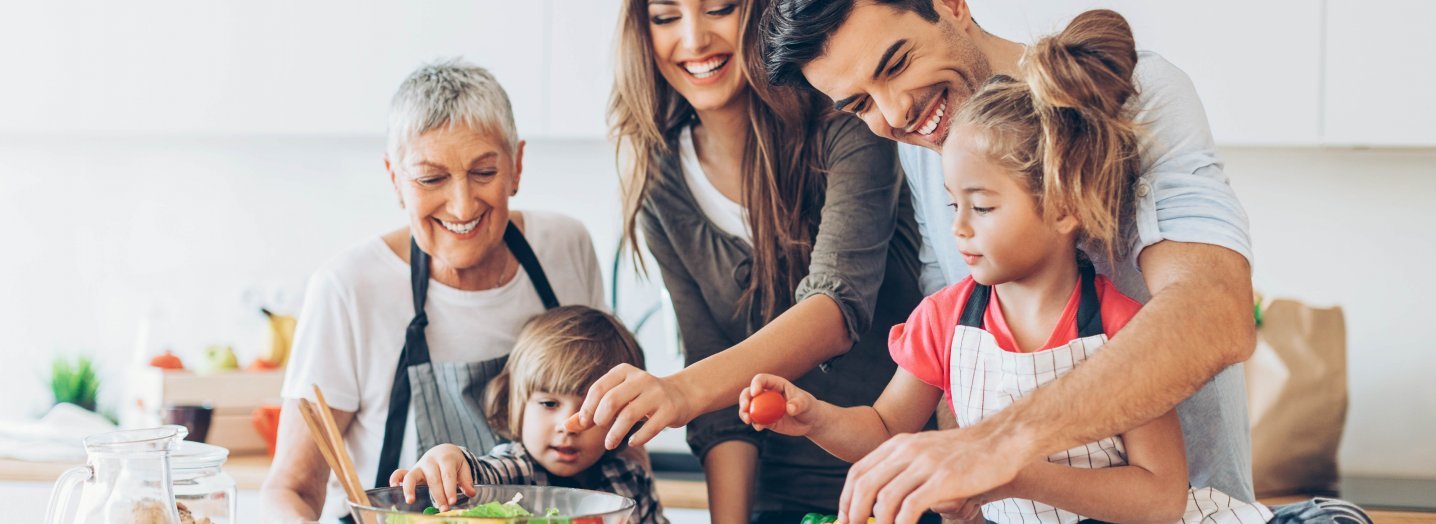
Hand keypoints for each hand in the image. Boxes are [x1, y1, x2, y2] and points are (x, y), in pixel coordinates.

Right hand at [388, 444, 474, 510]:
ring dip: (410, 488)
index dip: (450, 489)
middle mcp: (430, 461)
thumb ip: (466, 480)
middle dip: (438, 495)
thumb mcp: (463, 468)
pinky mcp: (410, 471)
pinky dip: (395, 479)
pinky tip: (394, 487)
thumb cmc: (454, 463)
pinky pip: (400, 473)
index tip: (452, 502)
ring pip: (412, 476)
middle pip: (433, 479)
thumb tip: (471, 493)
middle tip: (444, 509)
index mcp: (446, 459)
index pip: (448, 476)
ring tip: (410, 501)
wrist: (444, 451)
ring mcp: (418, 466)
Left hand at [567, 363, 693, 448]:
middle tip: (600, 432)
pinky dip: (638, 437)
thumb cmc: (642, 397)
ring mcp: (657, 394)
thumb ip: (591, 411)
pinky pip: (651, 426)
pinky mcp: (669, 410)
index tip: (584, 424)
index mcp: (624, 372)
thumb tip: (565, 426)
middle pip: (612, 400)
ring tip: (610, 444)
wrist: (680, 394)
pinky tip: (631, 442)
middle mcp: (641, 379)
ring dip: (616, 433)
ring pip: (630, 414)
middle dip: (601, 420)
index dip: (587, 408)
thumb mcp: (618, 397)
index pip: (599, 389)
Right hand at [737, 373, 823, 436]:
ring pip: (749, 407)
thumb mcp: (806, 403)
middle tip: (745, 407)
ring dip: (745, 413)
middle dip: (744, 399)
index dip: (756, 384)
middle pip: (749, 392)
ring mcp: (765, 408)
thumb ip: (798, 404)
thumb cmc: (809, 407)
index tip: (755, 393)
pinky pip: (756, 421)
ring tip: (748, 420)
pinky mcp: (766, 420)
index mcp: (776, 384)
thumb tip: (789, 408)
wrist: (811, 422)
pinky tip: (759, 428)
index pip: (762, 380)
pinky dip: (755, 424)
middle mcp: (768, 394)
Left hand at [837, 427, 1025, 523]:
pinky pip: (910, 506)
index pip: (858, 472)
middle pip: (864, 485)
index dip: (845, 499)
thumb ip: (902, 469)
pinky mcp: (944, 479)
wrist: (1000, 443)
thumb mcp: (925, 453)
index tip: (845, 519)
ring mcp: (925, 464)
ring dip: (876, 523)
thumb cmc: (963, 454)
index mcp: (898, 444)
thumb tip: (880, 501)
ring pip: (884, 498)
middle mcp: (907, 450)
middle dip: (853, 514)